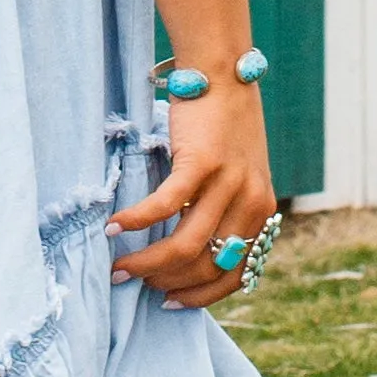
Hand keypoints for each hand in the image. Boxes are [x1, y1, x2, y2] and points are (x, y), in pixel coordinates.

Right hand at [111, 72, 274, 305]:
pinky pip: (165, 206)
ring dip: (146, 263)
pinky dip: (136, 222)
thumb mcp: (240, 177)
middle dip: (165, 282)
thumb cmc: (224, 127)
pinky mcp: (202, 162)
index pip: (234, 275)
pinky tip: (113, 227)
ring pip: (184, 246)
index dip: (199, 295)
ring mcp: (228, 184)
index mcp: (262, 213)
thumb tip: (189, 255)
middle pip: (205, 265)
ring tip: (118, 265)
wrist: (224, 74)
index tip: (169, 302)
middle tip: (133, 280)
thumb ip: (227, 213)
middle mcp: (251, 204)